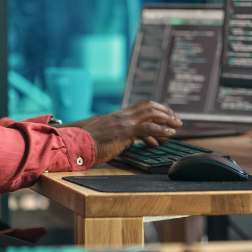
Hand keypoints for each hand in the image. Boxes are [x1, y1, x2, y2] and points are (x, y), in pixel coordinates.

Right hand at [62, 101, 181, 165]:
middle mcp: (121, 116)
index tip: (164, 117)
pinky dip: (161, 129)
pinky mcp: (124, 132)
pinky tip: (170, 133)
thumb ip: (111, 137)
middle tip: (176, 119)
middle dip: (164, 111)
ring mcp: (123, 122)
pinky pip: (147, 128)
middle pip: (148, 106)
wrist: (73, 144)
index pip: (139, 109)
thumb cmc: (83, 144)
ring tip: (178, 125)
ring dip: (167, 118)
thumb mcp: (100, 137)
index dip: (154, 111)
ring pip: (150, 113)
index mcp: (115, 117)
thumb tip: (120, 142)